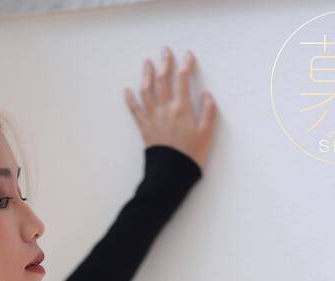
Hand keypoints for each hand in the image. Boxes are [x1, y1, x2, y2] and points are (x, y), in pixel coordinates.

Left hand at [124, 46, 216, 171]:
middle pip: (163, 81)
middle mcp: (165, 110)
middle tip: (165, 51)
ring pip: (147, 91)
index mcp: (182, 109)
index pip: (183, 80)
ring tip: (147, 63)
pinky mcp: (145, 129)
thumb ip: (208, 112)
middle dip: (164, 63)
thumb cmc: (190, 156)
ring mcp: (153, 118)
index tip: (187, 55)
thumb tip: (207, 95)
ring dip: (147, 75)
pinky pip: (135, 111)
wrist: (171, 174)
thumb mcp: (206, 135)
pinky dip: (131, 99)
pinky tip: (127, 91)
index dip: (185, 65)